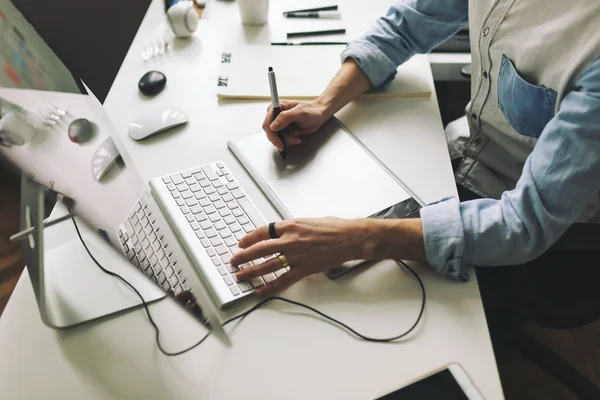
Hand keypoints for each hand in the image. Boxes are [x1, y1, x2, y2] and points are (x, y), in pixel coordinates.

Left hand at [231, 218, 369, 296]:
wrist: (349, 237)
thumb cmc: (334, 228)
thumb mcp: (308, 221)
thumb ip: (293, 228)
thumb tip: (282, 233)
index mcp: (290, 225)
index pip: (262, 231)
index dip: (249, 238)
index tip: (241, 243)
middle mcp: (290, 240)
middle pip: (259, 249)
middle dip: (243, 256)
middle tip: (233, 261)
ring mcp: (296, 256)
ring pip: (267, 265)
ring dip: (251, 272)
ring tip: (240, 276)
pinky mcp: (304, 269)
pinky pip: (283, 279)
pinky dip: (270, 286)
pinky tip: (261, 291)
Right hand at [262, 100, 329, 150]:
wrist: (319, 115)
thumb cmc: (311, 111)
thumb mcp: (300, 113)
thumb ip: (285, 118)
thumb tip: (273, 126)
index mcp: (277, 107)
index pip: (267, 122)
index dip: (271, 134)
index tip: (279, 143)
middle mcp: (275, 114)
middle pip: (270, 131)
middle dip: (280, 139)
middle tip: (292, 140)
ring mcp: (279, 123)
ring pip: (275, 137)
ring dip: (286, 140)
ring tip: (297, 138)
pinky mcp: (283, 129)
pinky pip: (281, 139)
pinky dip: (288, 141)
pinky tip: (296, 138)